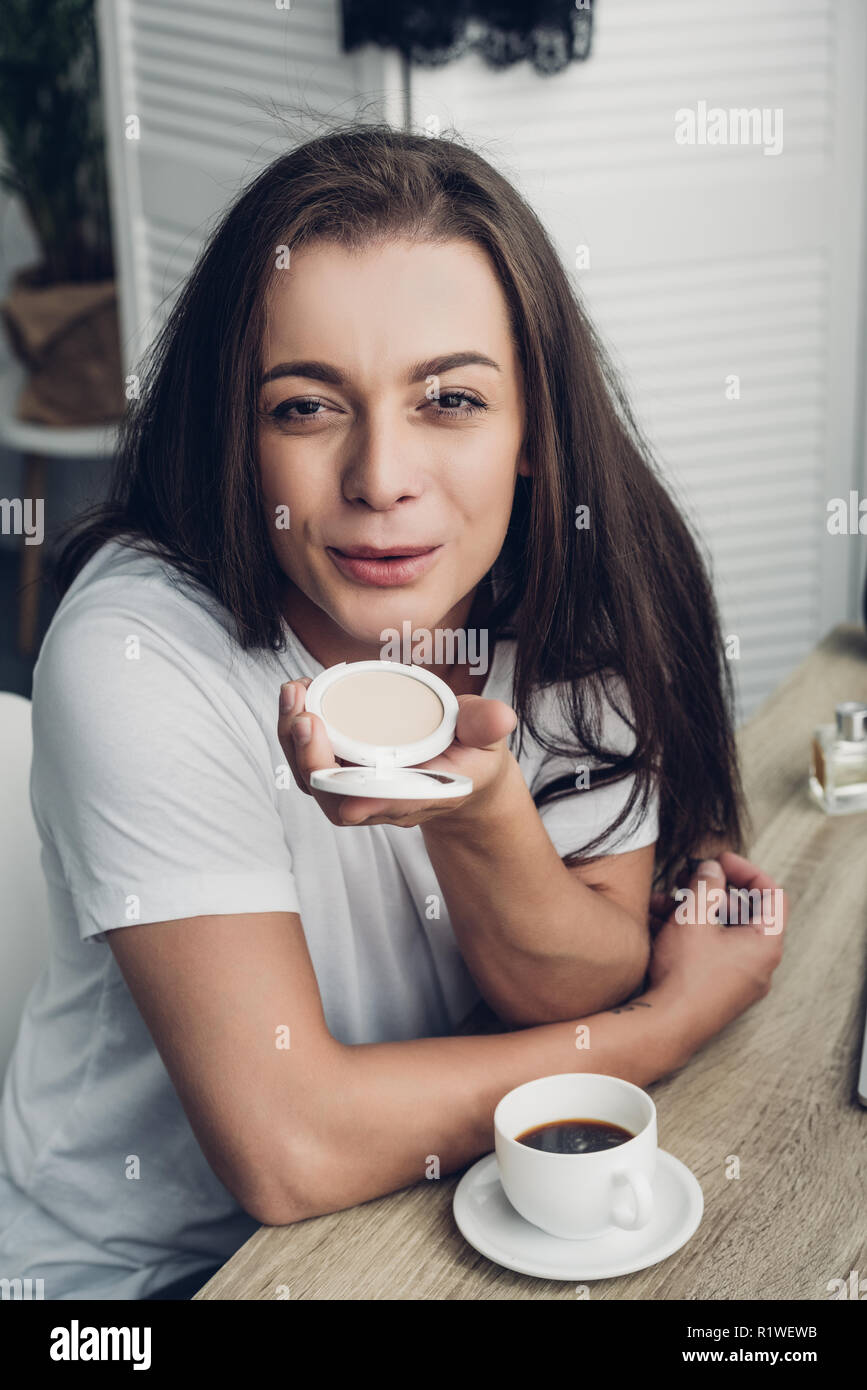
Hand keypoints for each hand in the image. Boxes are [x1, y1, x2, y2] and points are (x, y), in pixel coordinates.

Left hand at [277, 677, 517, 828]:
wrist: (456, 770)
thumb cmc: (470, 754)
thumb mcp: (486, 738)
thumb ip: (486, 726)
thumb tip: (501, 716)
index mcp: (420, 796)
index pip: (390, 805)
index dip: (367, 802)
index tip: (350, 800)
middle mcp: (381, 800)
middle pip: (334, 796)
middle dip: (313, 759)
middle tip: (306, 716)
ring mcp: (355, 788)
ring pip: (313, 779)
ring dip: (295, 740)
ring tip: (294, 694)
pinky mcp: (340, 770)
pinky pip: (308, 757)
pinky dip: (295, 729)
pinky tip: (297, 694)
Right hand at [648, 851, 788, 1057]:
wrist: (666, 1026)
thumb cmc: (685, 974)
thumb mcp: (693, 917)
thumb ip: (705, 885)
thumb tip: (710, 869)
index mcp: (765, 943)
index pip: (772, 894)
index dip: (746, 870)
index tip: (718, 861)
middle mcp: (758, 963)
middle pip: (744, 911)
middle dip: (711, 890)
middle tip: (685, 877)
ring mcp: (739, 978)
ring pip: (721, 930)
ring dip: (692, 910)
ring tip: (660, 900)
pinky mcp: (717, 988)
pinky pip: (710, 950)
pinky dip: (689, 932)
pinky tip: (656, 922)